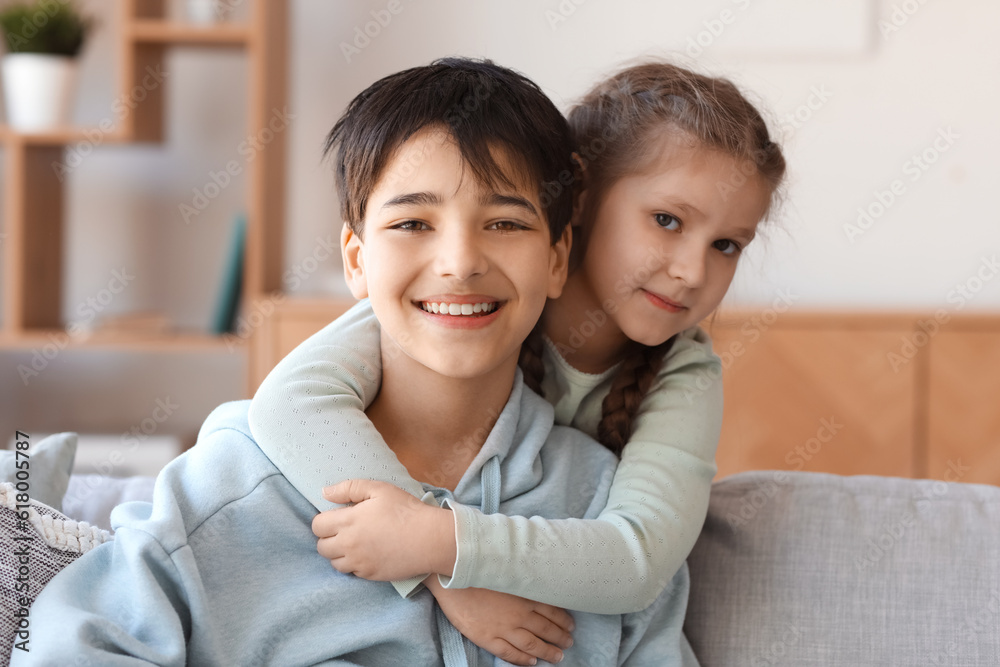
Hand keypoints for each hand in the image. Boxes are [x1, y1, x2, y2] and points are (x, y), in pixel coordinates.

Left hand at [313, 479, 455, 579]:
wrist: (430, 539)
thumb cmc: (405, 510)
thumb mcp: (379, 489)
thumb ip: (349, 488)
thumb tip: (324, 493)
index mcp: (348, 521)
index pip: (317, 526)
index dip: (324, 520)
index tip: (338, 516)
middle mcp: (349, 545)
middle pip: (321, 547)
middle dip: (329, 537)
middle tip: (346, 530)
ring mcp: (359, 563)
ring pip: (334, 562)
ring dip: (339, 553)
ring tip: (356, 542)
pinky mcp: (370, 575)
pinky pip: (352, 572)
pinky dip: (355, 564)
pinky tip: (368, 553)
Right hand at [425, 576, 573, 665]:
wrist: (452, 578)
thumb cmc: (479, 568)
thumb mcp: (509, 568)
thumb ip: (524, 576)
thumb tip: (538, 574)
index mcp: (524, 595)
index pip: (551, 611)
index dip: (563, 620)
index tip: (571, 626)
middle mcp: (518, 614)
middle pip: (545, 629)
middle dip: (560, 637)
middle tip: (570, 642)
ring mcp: (503, 628)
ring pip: (531, 644)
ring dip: (547, 651)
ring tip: (558, 657)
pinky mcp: (487, 638)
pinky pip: (509, 653)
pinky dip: (522, 659)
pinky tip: (532, 663)